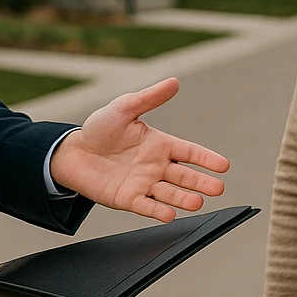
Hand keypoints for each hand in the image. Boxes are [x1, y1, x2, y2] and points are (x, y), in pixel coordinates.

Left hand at [49, 78, 228, 221]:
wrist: (72, 152)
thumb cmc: (99, 128)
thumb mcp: (124, 108)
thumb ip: (149, 97)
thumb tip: (174, 82)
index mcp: (159, 144)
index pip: (189, 152)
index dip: (206, 158)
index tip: (223, 166)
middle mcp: (156, 166)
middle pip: (184, 176)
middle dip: (202, 182)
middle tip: (218, 189)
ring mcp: (143, 184)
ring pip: (169, 194)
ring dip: (184, 199)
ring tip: (197, 203)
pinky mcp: (127, 199)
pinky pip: (146, 206)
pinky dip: (158, 211)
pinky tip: (170, 214)